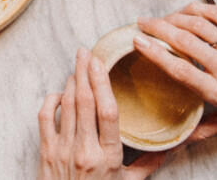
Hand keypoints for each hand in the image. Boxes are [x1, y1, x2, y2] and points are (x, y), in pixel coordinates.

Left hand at [38, 48, 168, 179]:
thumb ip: (149, 163)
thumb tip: (172, 147)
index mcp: (108, 157)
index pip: (107, 112)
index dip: (102, 83)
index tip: (99, 63)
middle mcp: (84, 151)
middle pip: (84, 101)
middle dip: (84, 72)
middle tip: (85, 52)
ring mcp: (62, 151)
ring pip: (65, 106)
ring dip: (70, 83)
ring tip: (77, 68)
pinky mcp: (46, 153)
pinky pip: (44, 118)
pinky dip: (51, 101)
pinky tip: (59, 93)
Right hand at [135, 3, 216, 120]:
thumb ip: (207, 128)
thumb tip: (183, 139)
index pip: (181, 70)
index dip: (155, 54)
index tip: (138, 43)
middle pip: (184, 41)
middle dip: (157, 29)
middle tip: (140, 25)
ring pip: (197, 24)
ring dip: (172, 17)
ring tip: (157, 19)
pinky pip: (215, 14)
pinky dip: (195, 9)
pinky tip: (183, 11)